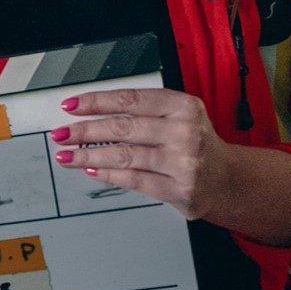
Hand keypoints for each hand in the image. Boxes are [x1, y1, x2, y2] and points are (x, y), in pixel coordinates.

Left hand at [50, 88, 237, 221]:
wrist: (227, 179)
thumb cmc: (196, 143)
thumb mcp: (180, 115)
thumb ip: (145, 110)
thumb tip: (93, 112)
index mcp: (183, 106)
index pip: (130, 99)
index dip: (96, 101)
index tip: (72, 106)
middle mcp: (185, 132)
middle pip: (123, 127)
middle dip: (85, 131)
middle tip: (63, 133)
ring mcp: (183, 162)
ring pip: (125, 155)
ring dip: (89, 155)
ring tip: (68, 155)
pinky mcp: (179, 189)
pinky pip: (134, 180)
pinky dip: (108, 175)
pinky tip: (92, 170)